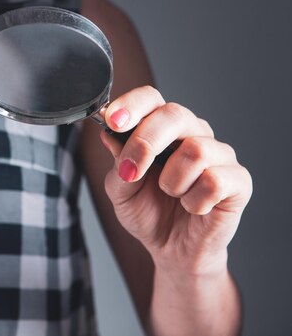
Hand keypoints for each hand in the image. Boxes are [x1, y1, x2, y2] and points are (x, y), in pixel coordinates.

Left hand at [99, 85, 251, 274]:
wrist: (171, 249)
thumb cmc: (148, 213)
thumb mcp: (121, 190)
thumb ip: (117, 162)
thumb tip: (108, 134)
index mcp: (162, 129)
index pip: (151, 98)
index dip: (132, 105)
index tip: (113, 121)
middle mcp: (192, 133)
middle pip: (174, 114)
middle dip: (146, 142)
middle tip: (131, 171)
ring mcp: (218, 155)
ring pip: (195, 149)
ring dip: (172, 181)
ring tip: (172, 195)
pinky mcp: (238, 181)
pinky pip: (214, 180)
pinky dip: (194, 201)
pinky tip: (192, 207)